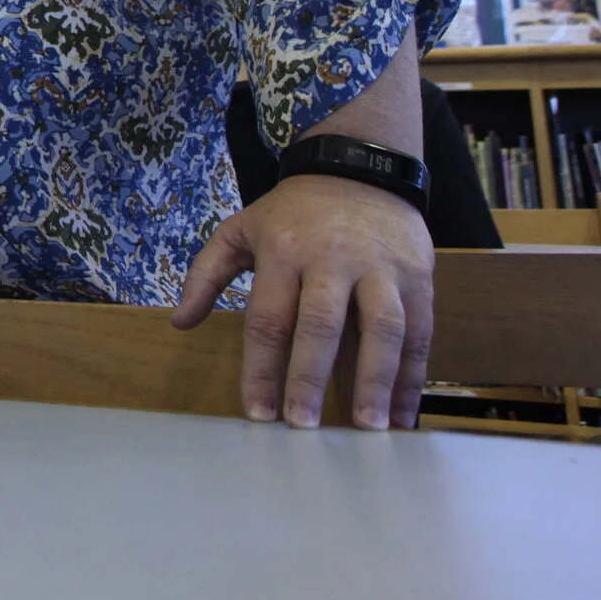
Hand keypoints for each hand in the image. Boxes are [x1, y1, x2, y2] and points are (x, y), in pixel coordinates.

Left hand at [172, 173, 433, 429]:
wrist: (359, 171)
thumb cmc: (292, 214)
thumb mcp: (239, 230)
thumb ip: (206, 275)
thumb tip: (179, 323)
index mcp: (282, 252)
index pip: (269, 318)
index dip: (262, 368)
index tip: (258, 413)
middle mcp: (332, 260)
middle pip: (322, 325)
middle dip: (311, 377)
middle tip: (304, 427)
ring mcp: (380, 269)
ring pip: (382, 328)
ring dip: (377, 381)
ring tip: (368, 428)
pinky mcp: (418, 278)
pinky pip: (421, 331)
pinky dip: (414, 375)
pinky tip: (405, 412)